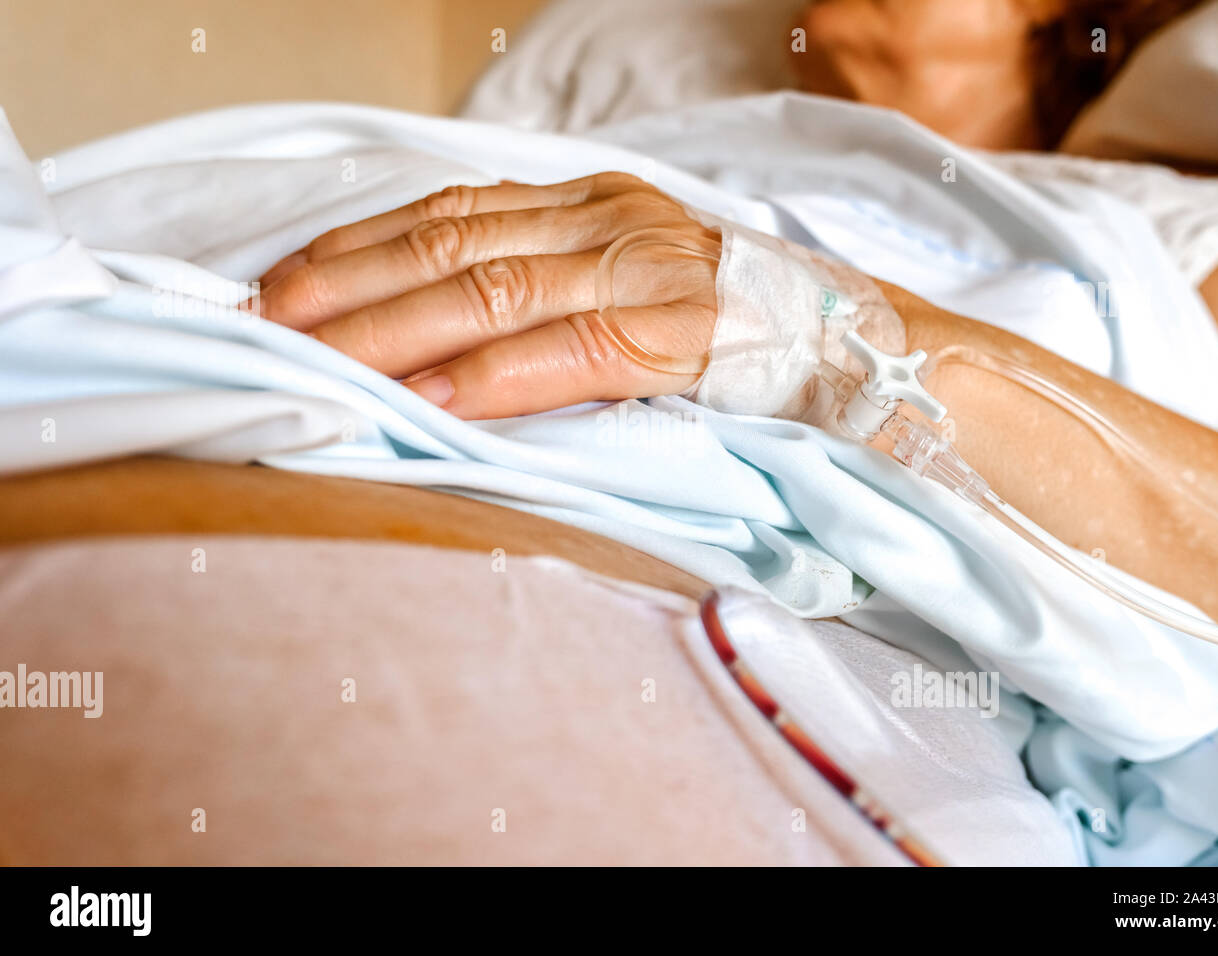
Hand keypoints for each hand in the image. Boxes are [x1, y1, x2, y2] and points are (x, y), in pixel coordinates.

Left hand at [256, 173, 719, 418]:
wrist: (847, 345)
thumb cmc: (725, 331)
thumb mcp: (626, 283)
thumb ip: (542, 292)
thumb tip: (433, 339)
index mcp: (586, 205)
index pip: (448, 211)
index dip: (356, 247)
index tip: (281, 284)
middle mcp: (605, 221)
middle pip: (448, 246)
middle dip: (346, 289)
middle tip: (265, 328)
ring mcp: (643, 269)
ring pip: (490, 291)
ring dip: (391, 334)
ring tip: (316, 365)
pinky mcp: (679, 330)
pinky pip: (568, 351)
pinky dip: (491, 378)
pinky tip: (427, 402)